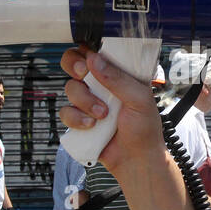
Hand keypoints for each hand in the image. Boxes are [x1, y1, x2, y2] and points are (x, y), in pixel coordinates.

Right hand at [59, 47, 164, 172]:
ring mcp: (87, 101)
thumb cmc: (145, 129)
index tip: (90, 57)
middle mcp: (100, 84)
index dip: (88, 49)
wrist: (136, 160)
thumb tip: (94, 60)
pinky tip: (91, 126)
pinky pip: (65, 111)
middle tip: (85, 75)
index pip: (96, 51)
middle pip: (73, 62)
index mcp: (117, 74)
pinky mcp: (78, 119)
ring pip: (70, 87)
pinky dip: (77, 118)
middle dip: (76, 67)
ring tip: (102, 115)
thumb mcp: (140, 99)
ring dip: (85, 100)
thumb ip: (118, 79)